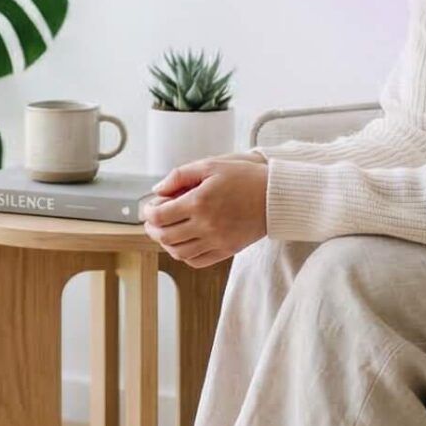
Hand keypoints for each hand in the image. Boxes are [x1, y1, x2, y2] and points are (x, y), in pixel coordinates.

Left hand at [142, 154, 269, 268]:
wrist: (276, 196)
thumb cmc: (245, 177)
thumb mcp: (211, 165)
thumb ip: (180, 175)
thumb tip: (158, 189)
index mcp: (199, 202)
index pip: (159, 216)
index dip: (148, 212)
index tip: (150, 207)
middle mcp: (206, 225)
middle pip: (165, 236)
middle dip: (152, 228)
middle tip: (152, 220)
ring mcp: (217, 240)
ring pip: (178, 252)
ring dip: (166, 243)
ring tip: (166, 231)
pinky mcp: (227, 250)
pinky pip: (197, 261)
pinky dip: (184, 255)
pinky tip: (184, 242)